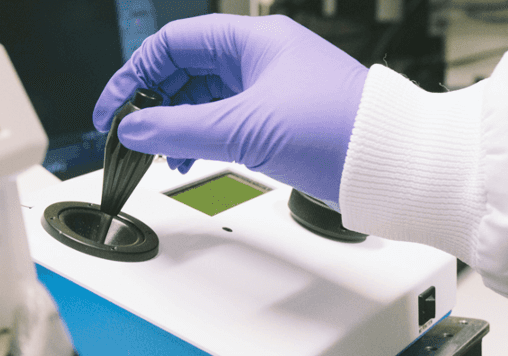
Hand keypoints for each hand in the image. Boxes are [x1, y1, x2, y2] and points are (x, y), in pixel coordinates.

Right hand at [92, 14, 368, 203]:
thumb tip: (134, 129)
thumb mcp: (243, 130)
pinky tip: (194, 157)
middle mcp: (262, 55)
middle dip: (154, 101)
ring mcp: (273, 84)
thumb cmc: (338, 132)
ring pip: (205, 94)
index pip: (172, 43)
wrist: (394, 164)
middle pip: (186, 67)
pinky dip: (204, 135)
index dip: (134, 75)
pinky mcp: (284, 115)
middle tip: (132, 135)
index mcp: (252, 39)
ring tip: (164, 154)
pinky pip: (228, 115)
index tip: (113, 110)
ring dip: (178, 123)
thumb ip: (178, 130)